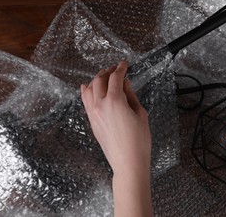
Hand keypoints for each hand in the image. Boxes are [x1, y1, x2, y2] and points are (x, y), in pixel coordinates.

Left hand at [81, 61, 152, 216]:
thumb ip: (131, 95)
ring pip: (89, 89)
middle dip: (108, 71)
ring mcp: (93, 114)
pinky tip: (87, 87)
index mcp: (115, 101)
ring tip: (105, 76)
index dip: (121, 68)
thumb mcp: (140, 114)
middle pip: (99, 80)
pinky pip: (85, 102)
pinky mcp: (91, 122)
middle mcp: (100, 105)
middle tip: (116, 69)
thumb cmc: (139, 140)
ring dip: (96, 79)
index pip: (116, 78)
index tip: (125, 63)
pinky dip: (86, 92)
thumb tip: (125, 83)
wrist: (128, 162)